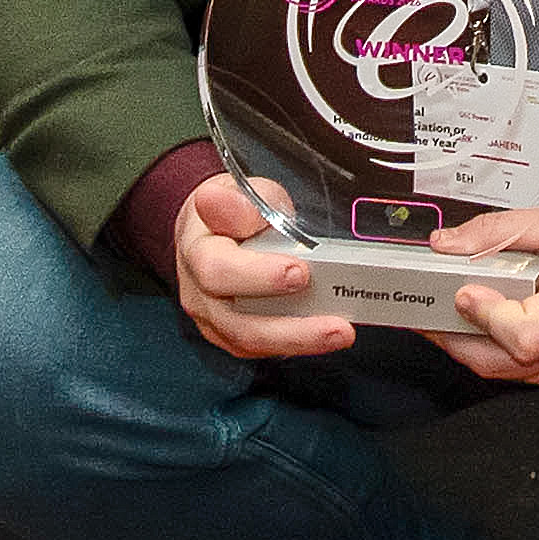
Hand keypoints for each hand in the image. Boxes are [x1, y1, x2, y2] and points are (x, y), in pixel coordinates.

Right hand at [171, 172, 352, 360]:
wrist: (210, 229)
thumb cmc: (231, 210)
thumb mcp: (235, 191)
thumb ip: (240, 203)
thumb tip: (234, 204)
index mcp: (197, 249)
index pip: (218, 270)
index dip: (258, 275)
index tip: (299, 271)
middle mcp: (199, 293)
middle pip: (236, 321)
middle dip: (288, 326)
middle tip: (334, 323)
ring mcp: (213, 319)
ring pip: (251, 341)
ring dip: (299, 341)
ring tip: (341, 334)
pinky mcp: (230, 335)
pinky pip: (260, 348)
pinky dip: (295, 345)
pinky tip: (325, 337)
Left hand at [432, 195, 538, 390]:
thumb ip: (499, 232)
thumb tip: (449, 244)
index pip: (518, 336)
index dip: (484, 317)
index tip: (463, 291)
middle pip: (500, 366)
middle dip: (456, 340)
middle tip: (430, 313)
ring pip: (511, 374)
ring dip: (478, 348)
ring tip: (458, 315)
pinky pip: (531, 373)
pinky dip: (506, 354)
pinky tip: (497, 327)